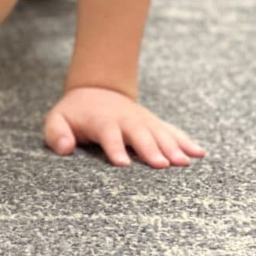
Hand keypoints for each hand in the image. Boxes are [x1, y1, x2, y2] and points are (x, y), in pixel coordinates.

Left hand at [43, 86, 206, 168]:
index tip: (122, 163)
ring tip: (184, 162)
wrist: (97, 90)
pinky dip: (185, 141)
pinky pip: (172, 131)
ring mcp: (142, 121)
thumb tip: (64, 148)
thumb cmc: (76, 113)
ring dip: (172, 146)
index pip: (108, 134)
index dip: (114, 148)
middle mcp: (125, 120)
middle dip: (150, 148)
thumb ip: (56, 133)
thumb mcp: (58, 119)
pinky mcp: (154, 124)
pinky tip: (199, 153)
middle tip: (161, 165)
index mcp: (102, 120)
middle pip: (139, 134)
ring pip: (159, 133)